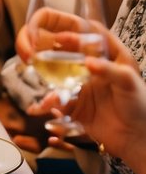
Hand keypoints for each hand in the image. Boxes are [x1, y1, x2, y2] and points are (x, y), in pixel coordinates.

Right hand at [29, 31, 145, 166]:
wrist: (138, 138)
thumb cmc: (141, 106)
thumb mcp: (129, 83)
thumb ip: (109, 70)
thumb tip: (88, 62)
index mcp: (111, 59)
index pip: (92, 38)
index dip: (76, 34)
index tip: (59, 36)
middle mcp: (95, 71)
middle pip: (71, 55)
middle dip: (53, 54)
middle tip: (38, 54)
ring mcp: (84, 89)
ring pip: (60, 79)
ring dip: (48, 81)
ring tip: (43, 83)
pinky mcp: (77, 107)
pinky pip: (59, 102)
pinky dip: (49, 103)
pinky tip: (42, 106)